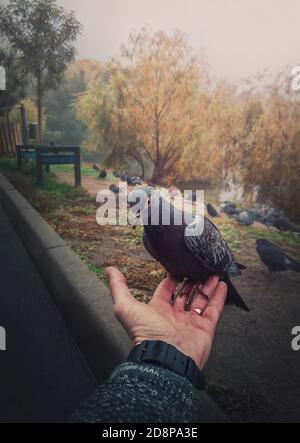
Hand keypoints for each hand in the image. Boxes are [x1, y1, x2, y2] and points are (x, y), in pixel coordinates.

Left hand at [106, 268, 227, 369]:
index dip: (170, 279)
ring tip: (212, 272)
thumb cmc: (145, 335)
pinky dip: (218, 297)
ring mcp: (191, 322)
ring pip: (200, 300)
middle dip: (191, 281)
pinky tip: (221, 284)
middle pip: (185, 294)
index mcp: (157, 311)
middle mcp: (174, 316)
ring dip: (206, 286)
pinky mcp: (205, 328)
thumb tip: (110, 271)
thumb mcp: (126, 307)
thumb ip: (119, 288)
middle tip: (197, 268)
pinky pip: (214, 309)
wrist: (166, 358)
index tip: (176, 267)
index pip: (165, 290)